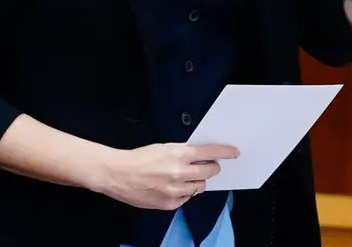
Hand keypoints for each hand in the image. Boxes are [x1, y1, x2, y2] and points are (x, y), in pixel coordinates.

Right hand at [97, 143, 238, 209]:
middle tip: (209, 165)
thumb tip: (202, 155)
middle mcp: (179, 173)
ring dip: (196, 181)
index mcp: (179, 154)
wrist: (118, 174)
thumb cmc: (139, 158)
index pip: (210, 152)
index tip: (234, 153)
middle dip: (212, 167)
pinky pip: (186, 198)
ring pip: (200, 186)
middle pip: (210, 171)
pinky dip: (184, 193)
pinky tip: (173, 187)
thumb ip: (184, 152)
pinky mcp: (169, 204)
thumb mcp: (164, 147)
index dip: (225, 152)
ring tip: (184, 177)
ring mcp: (175, 190)